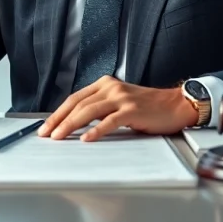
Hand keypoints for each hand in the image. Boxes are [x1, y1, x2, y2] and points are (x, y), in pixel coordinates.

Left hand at [37, 76, 197, 141]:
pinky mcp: (133, 110)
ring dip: (71, 125)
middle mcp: (111, 87)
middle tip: (47, 134)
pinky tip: (87, 139)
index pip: (75, 98)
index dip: (58, 112)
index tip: (46, 126)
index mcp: (105, 84)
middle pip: (78, 104)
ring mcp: (122, 98)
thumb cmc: (148, 107)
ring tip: (59, 137)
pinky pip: (110, 121)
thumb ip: (100, 108)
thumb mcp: (120, 102)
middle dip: (59, 120)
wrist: (175, 105)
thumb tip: (75, 124)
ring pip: (89, 111)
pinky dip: (97, 130)